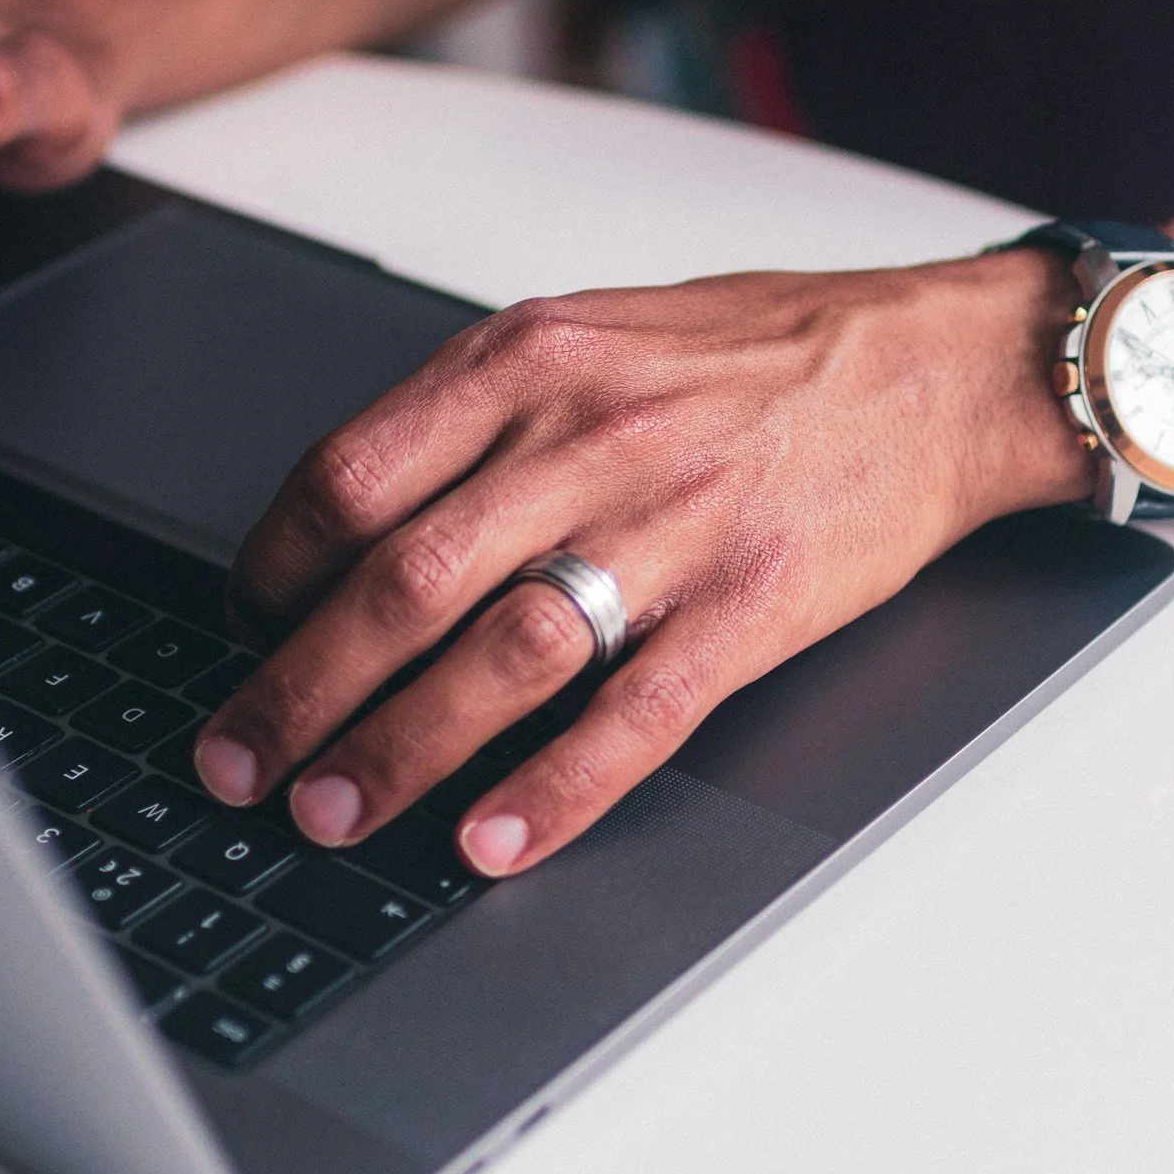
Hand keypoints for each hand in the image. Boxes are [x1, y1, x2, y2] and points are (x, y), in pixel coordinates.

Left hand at [189, 250, 1089, 875]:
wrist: (935, 366)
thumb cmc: (757, 355)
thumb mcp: (594, 334)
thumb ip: (478, 414)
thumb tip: (351, 519)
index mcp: (528, 362)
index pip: (348, 476)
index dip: (273, 572)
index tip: (249, 630)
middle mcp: (587, 440)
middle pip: (400, 582)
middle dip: (299, 689)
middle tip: (238, 761)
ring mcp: (672, 526)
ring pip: (500, 654)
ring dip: (398, 749)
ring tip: (332, 813)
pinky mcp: (752, 605)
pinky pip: (635, 714)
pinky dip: (554, 788)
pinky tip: (491, 839)